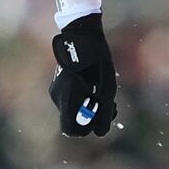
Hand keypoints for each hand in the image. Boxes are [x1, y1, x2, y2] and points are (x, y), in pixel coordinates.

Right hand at [50, 13, 116, 136]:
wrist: (82, 35)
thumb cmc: (97, 61)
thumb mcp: (107, 89)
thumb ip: (104, 113)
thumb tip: (100, 133)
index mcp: (68, 99)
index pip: (70, 130)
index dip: (86, 130)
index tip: (100, 118)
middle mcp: (58, 97)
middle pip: (74, 119)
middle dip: (93, 117)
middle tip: (112, 106)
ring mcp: (57, 89)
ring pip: (73, 108)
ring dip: (90, 106)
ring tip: (107, 92)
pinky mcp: (59, 82)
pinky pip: (71, 98)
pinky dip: (84, 97)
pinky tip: (96, 84)